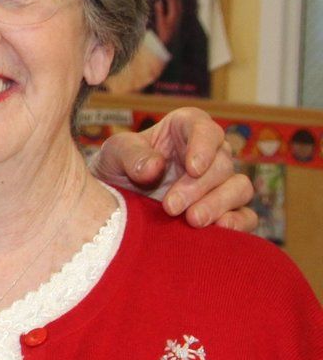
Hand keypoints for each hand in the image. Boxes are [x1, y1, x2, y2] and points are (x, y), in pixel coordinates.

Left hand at [92, 107, 256, 230]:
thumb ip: (130, 154)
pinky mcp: (224, 211)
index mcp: (185, 129)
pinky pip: (246, 215)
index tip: (193, 167)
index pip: (205, 129)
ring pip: (239, 188)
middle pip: (221, 164)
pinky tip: (220, 230)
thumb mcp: (113, 154)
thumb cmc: (115, 169)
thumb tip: (155, 166)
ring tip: (193, 221)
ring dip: (218, 205)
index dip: (204, 146)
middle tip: (171, 207)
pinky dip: (239, 223)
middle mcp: (209, 154)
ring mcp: (219, 184)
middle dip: (197, 187)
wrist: (113, 205)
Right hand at [151, 0, 182, 45]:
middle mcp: (177, 16)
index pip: (173, 2)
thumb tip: (159, 2)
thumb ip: (160, 11)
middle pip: (178, 4)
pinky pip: (177, 10)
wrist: (167, 41)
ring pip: (178, 7)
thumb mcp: (160, 21)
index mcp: (174, 14)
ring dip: (175, 1)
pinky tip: (172, 7)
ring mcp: (177, 18)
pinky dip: (175, 6)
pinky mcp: (176, 21)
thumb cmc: (162, 32)